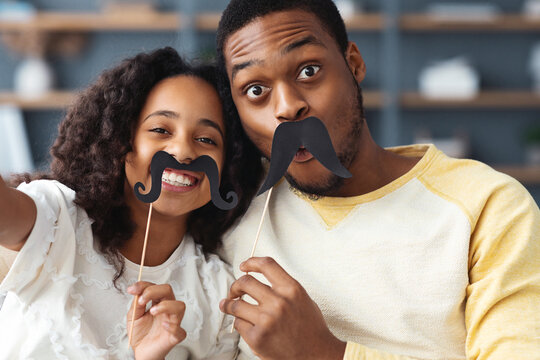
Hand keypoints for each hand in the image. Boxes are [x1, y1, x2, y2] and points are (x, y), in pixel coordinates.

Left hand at [127, 282, 186, 359]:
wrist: (140, 352)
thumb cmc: (140, 334)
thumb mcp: (133, 316)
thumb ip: (136, 304)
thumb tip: (136, 291)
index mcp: (158, 303)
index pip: (155, 287)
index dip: (144, 285)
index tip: (132, 289)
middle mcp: (167, 310)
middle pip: (168, 290)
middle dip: (154, 291)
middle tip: (142, 300)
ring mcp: (172, 322)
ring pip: (180, 306)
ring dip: (166, 305)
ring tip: (152, 311)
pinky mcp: (175, 336)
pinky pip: (180, 330)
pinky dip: (172, 326)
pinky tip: (163, 326)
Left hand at [219, 257, 345, 359]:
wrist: (317, 355)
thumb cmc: (310, 329)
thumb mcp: (302, 299)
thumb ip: (283, 287)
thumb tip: (259, 278)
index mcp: (291, 289)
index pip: (266, 265)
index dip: (251, 262)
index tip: (244, 266)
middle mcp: (279, 302)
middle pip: (245, 282)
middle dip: (235, 286)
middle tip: (234, 291)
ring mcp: (266, 320)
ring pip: (236, 304)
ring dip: (229, 304)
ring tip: (227, 305)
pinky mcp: (257, 338)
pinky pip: (238, 324)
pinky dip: (240, 323)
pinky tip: (244, 324)